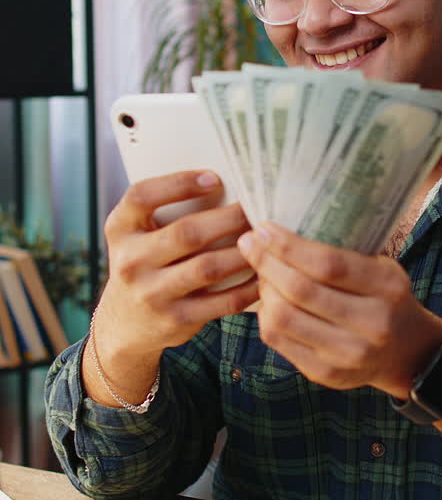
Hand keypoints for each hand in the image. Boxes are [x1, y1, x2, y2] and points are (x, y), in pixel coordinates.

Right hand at [88, 171, 258, 401]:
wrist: (125, 322)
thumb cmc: (144, 263)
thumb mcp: (137, 235)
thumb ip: (165, 212)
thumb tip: (224, 185)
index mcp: (119, 229)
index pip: (142, 196)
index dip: (179, 183)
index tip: (215, 177)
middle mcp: (130, 261)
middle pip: (186, 233)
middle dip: (228, 218)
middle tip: (255, 209)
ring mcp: (151, 294)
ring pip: (208, 267)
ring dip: (243, 251)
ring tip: (264, 239)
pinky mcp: (175, 320)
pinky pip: (222, 302)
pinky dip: (248, 287)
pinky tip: (263, 274)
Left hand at [237, 223, 441, 396]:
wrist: (407, 352)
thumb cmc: (385, 298)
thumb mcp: (381, 268)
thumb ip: (343, 253)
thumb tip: (283, 230)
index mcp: (387, 288)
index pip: (328, 264)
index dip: (288, 246)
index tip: (262, 228)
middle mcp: (373, 325)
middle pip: (301, 291)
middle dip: (267, 263)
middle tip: (248, 243)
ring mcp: (349, 355)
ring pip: (284, 318)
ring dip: (263, 290)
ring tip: (261, 273)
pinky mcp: (327, 374)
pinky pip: (279, 341)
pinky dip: (266, 315)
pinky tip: (268, 300)